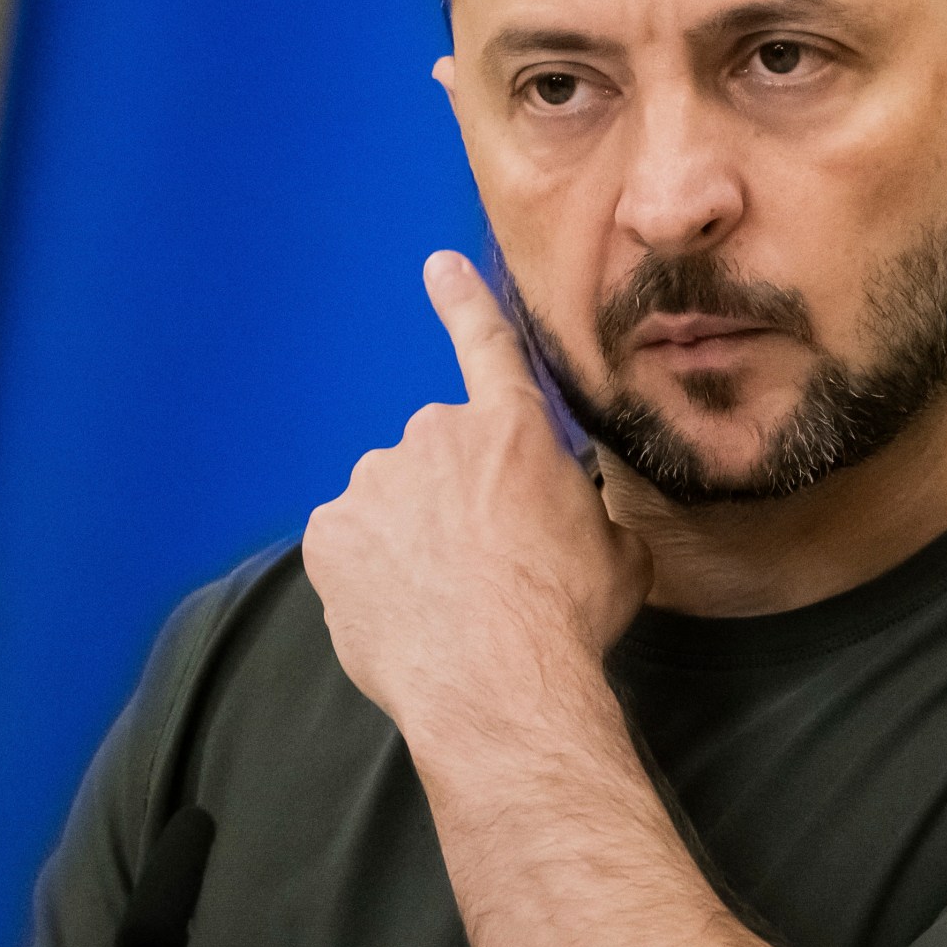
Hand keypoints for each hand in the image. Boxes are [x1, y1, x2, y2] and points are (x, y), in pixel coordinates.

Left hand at [304, 251, 648, 739]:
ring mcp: (374, 483)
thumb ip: (590, 514)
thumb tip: (587, 524)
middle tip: (482, 567)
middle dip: (452, 501)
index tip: (440, 266)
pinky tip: (404, 613)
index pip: (487, 346)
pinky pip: (348, 547)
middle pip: (437, 459)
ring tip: (445, 603)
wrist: (497, 680)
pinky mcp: (329, 535)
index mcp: (513, 431)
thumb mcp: (617, 555)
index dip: (465, 302)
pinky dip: (369, 575)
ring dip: (409, 540)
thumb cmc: (566, 618)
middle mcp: (436, 437)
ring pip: (388, 504)